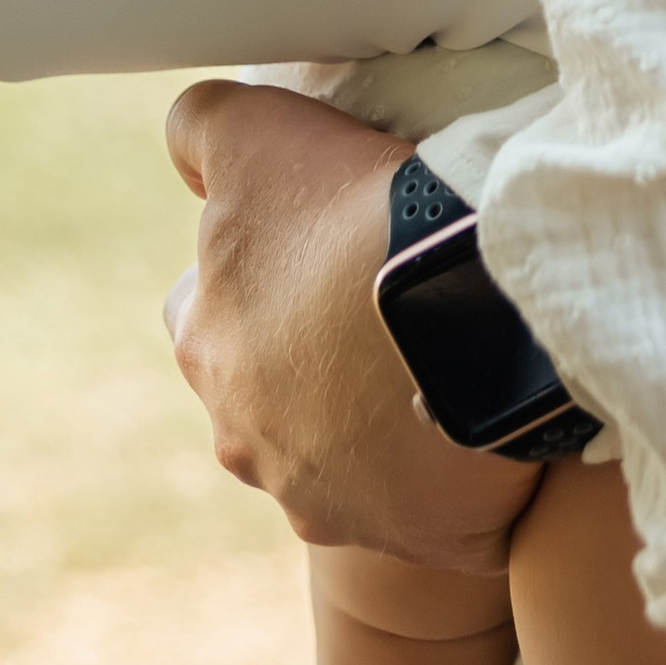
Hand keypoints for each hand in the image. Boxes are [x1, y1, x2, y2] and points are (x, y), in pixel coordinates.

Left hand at [162, 78, 537, 568]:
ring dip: (374, 415)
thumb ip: (202, 128)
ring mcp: (326, 499)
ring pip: (341, 455)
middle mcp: (246, 442)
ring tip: (439, 353)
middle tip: (383, 297)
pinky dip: (441, 468)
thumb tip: (188, 146)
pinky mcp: (411, 536)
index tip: (319, 244)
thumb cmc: (359, 217)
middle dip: (312, 355)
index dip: (255, 269)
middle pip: (269, 391)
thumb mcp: (259, 132)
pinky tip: (477, 408)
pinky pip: (422, 504)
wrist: (472, 304)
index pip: (200, 307)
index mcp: (207, 348)